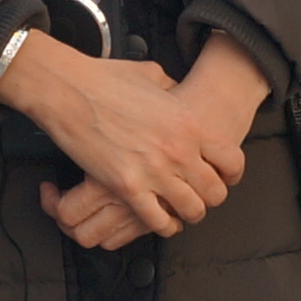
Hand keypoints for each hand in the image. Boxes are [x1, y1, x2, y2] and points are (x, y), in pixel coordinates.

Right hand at [0, 33, 254, 243]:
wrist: (68, 89)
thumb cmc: (106, 79)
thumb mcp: (153, 75)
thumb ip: (172, 90)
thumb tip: (176, 92)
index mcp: (189, 123)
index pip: (231, 160)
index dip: (230, 174)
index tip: (222, 177)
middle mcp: (178, 150)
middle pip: (215, 192)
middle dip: (209, 197)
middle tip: (198, 195)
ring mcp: (154, 171)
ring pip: (191, 211)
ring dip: (187, 214)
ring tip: (179, 211)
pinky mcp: (127, 187)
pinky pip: (158, 221)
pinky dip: (163, 225)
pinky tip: (159, 220)